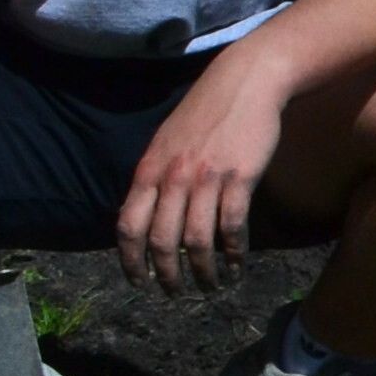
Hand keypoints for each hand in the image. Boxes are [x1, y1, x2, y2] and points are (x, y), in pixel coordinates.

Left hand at [117, 56, 282, 293]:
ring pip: (197, 240)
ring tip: (210, 286)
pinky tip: (237, 264)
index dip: (130, 260)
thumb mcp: (167, 141)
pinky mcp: (240, 177)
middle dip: (167, 275)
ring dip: (202, 271)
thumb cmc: (206, 111)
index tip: (139, 282)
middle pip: (161, 240)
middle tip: (176, 293)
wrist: (246, 81)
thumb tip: (149, 215)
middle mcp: (173, 177)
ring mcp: (206, 178)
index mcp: (149, 169)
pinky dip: (234, 252)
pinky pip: (232, 225)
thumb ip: (156, 176)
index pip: (129, 226)